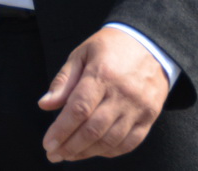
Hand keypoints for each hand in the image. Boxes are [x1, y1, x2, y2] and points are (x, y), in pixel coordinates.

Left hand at [38, 27, 168, 161]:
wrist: (152, 42)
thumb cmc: (112, 47)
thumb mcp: (84, 52)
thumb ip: (64, 79)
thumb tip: (45, 105)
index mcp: (103, 73)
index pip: (79, 109)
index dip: (61, 130)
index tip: (48, 143)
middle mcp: (123, 92)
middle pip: (93, 130)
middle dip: (69, 147)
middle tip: (54, 154)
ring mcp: (139, 105)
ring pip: (110, 140)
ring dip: (86, 152)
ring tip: (70, 155)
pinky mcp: (151, 114)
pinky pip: (130, 142)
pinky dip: (110, 152)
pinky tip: (95, 150)